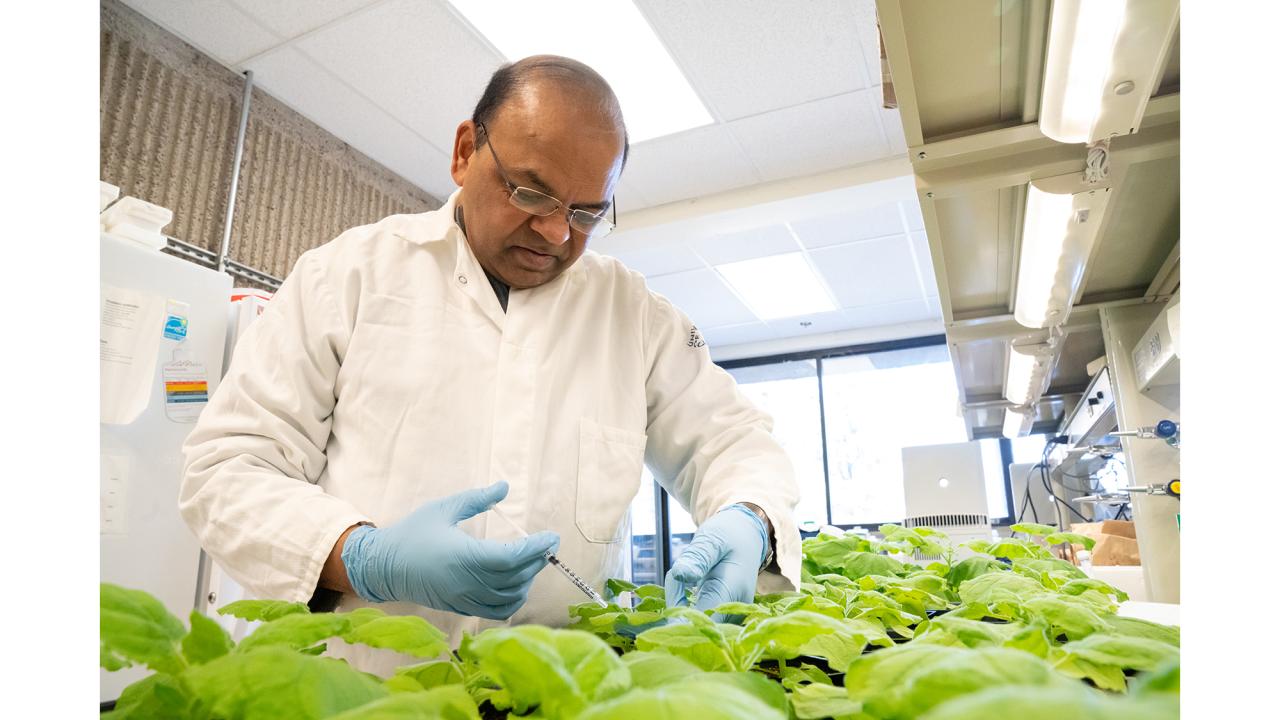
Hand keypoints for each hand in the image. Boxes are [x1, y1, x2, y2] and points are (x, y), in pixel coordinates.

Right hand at [341, 481, 558, 618]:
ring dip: (528, 579)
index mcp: (463, 556)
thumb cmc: (413, 533)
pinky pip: (498, 610)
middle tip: (547, 544)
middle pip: (516, 576)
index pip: (511, 557)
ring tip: (533, 560)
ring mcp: (465, 599)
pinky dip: (514, 599)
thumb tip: (504, 486)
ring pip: (510, 596)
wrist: (384, 566)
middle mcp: (467, 582)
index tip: (552, 536)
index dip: (536, 548)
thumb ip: (476, 499)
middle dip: (537, 560)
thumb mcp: (443, 509)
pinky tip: (518, 582)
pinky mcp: (462, 608)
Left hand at [664, 504, 766, 617]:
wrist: (746, 538)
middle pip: (697, 628)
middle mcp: (735, 610)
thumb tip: (681, 574)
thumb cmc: (728, 535)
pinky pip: (698, 622)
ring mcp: (730, 617)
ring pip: (695, 627)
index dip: (679, 616)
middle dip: (676, 609)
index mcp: (732, 590)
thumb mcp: (712, 539)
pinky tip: (684, 587)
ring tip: (681, 578)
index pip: (703, 619)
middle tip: (674, 578)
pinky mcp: (723, 618)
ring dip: (679, 607)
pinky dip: (684, 608)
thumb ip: (698, 557)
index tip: (671, 587)